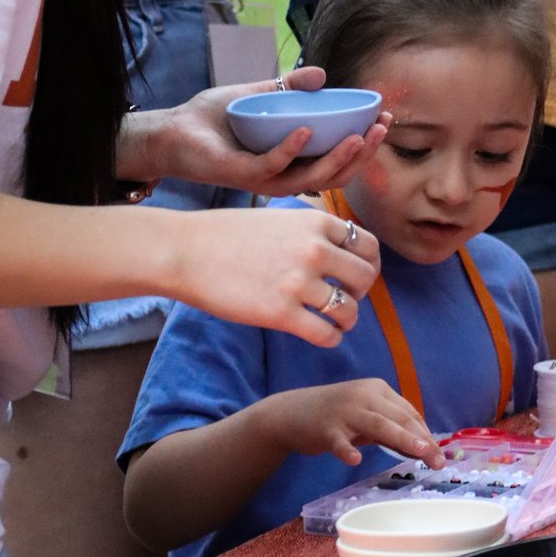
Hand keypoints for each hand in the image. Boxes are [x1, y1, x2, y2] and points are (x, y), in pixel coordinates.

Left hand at [118, 66, 390, 196]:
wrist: (173, 131)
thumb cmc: (215, 118)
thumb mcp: (259, 94)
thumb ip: (289, 87)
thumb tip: (323, 75)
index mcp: (294, 159)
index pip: (339, 157)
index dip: (365, 142)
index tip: (385, 117)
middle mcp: (285, 174)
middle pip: (335, 172)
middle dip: (363, 152)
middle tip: (382, 127)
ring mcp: (265, 177)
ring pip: (311, 177)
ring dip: (338, 157)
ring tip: (359, 135)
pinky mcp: (243, 175)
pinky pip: (273, 165)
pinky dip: (291, 149)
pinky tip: (306, 130)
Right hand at [163, 205, 380, 348]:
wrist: (187, 251)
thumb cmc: (228, 234)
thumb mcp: (280, 218)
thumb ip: (312, 231)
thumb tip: (340, 249)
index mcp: (315, 221)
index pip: (368, 246)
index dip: (368, 264)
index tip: (355, 275)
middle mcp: (314, 249)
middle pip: (366, 278)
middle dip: (360, 293)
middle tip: (346, 299)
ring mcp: (298, 282)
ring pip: (349, 310)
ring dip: (346, 319)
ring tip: (334, 320)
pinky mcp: (281, 313)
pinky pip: (327, 334)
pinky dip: (331, 338)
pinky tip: (321, 334)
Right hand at [265, 378, 446, 465]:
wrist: (291, 412)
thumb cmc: (335, 415)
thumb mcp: (366, 416)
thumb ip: (390, 429)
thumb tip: (422, 447)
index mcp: (377, 389)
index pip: (408, 412)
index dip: (426, 433)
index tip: (440, 453)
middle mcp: (364, 395)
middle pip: (399, 417)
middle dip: (422, 439)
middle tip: (439, 460)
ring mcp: (345, 411)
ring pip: (378, 424)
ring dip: (401, 438)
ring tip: (419, 452)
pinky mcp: (326, 428)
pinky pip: (339, 441)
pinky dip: (347, 450)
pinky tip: (355, 460)